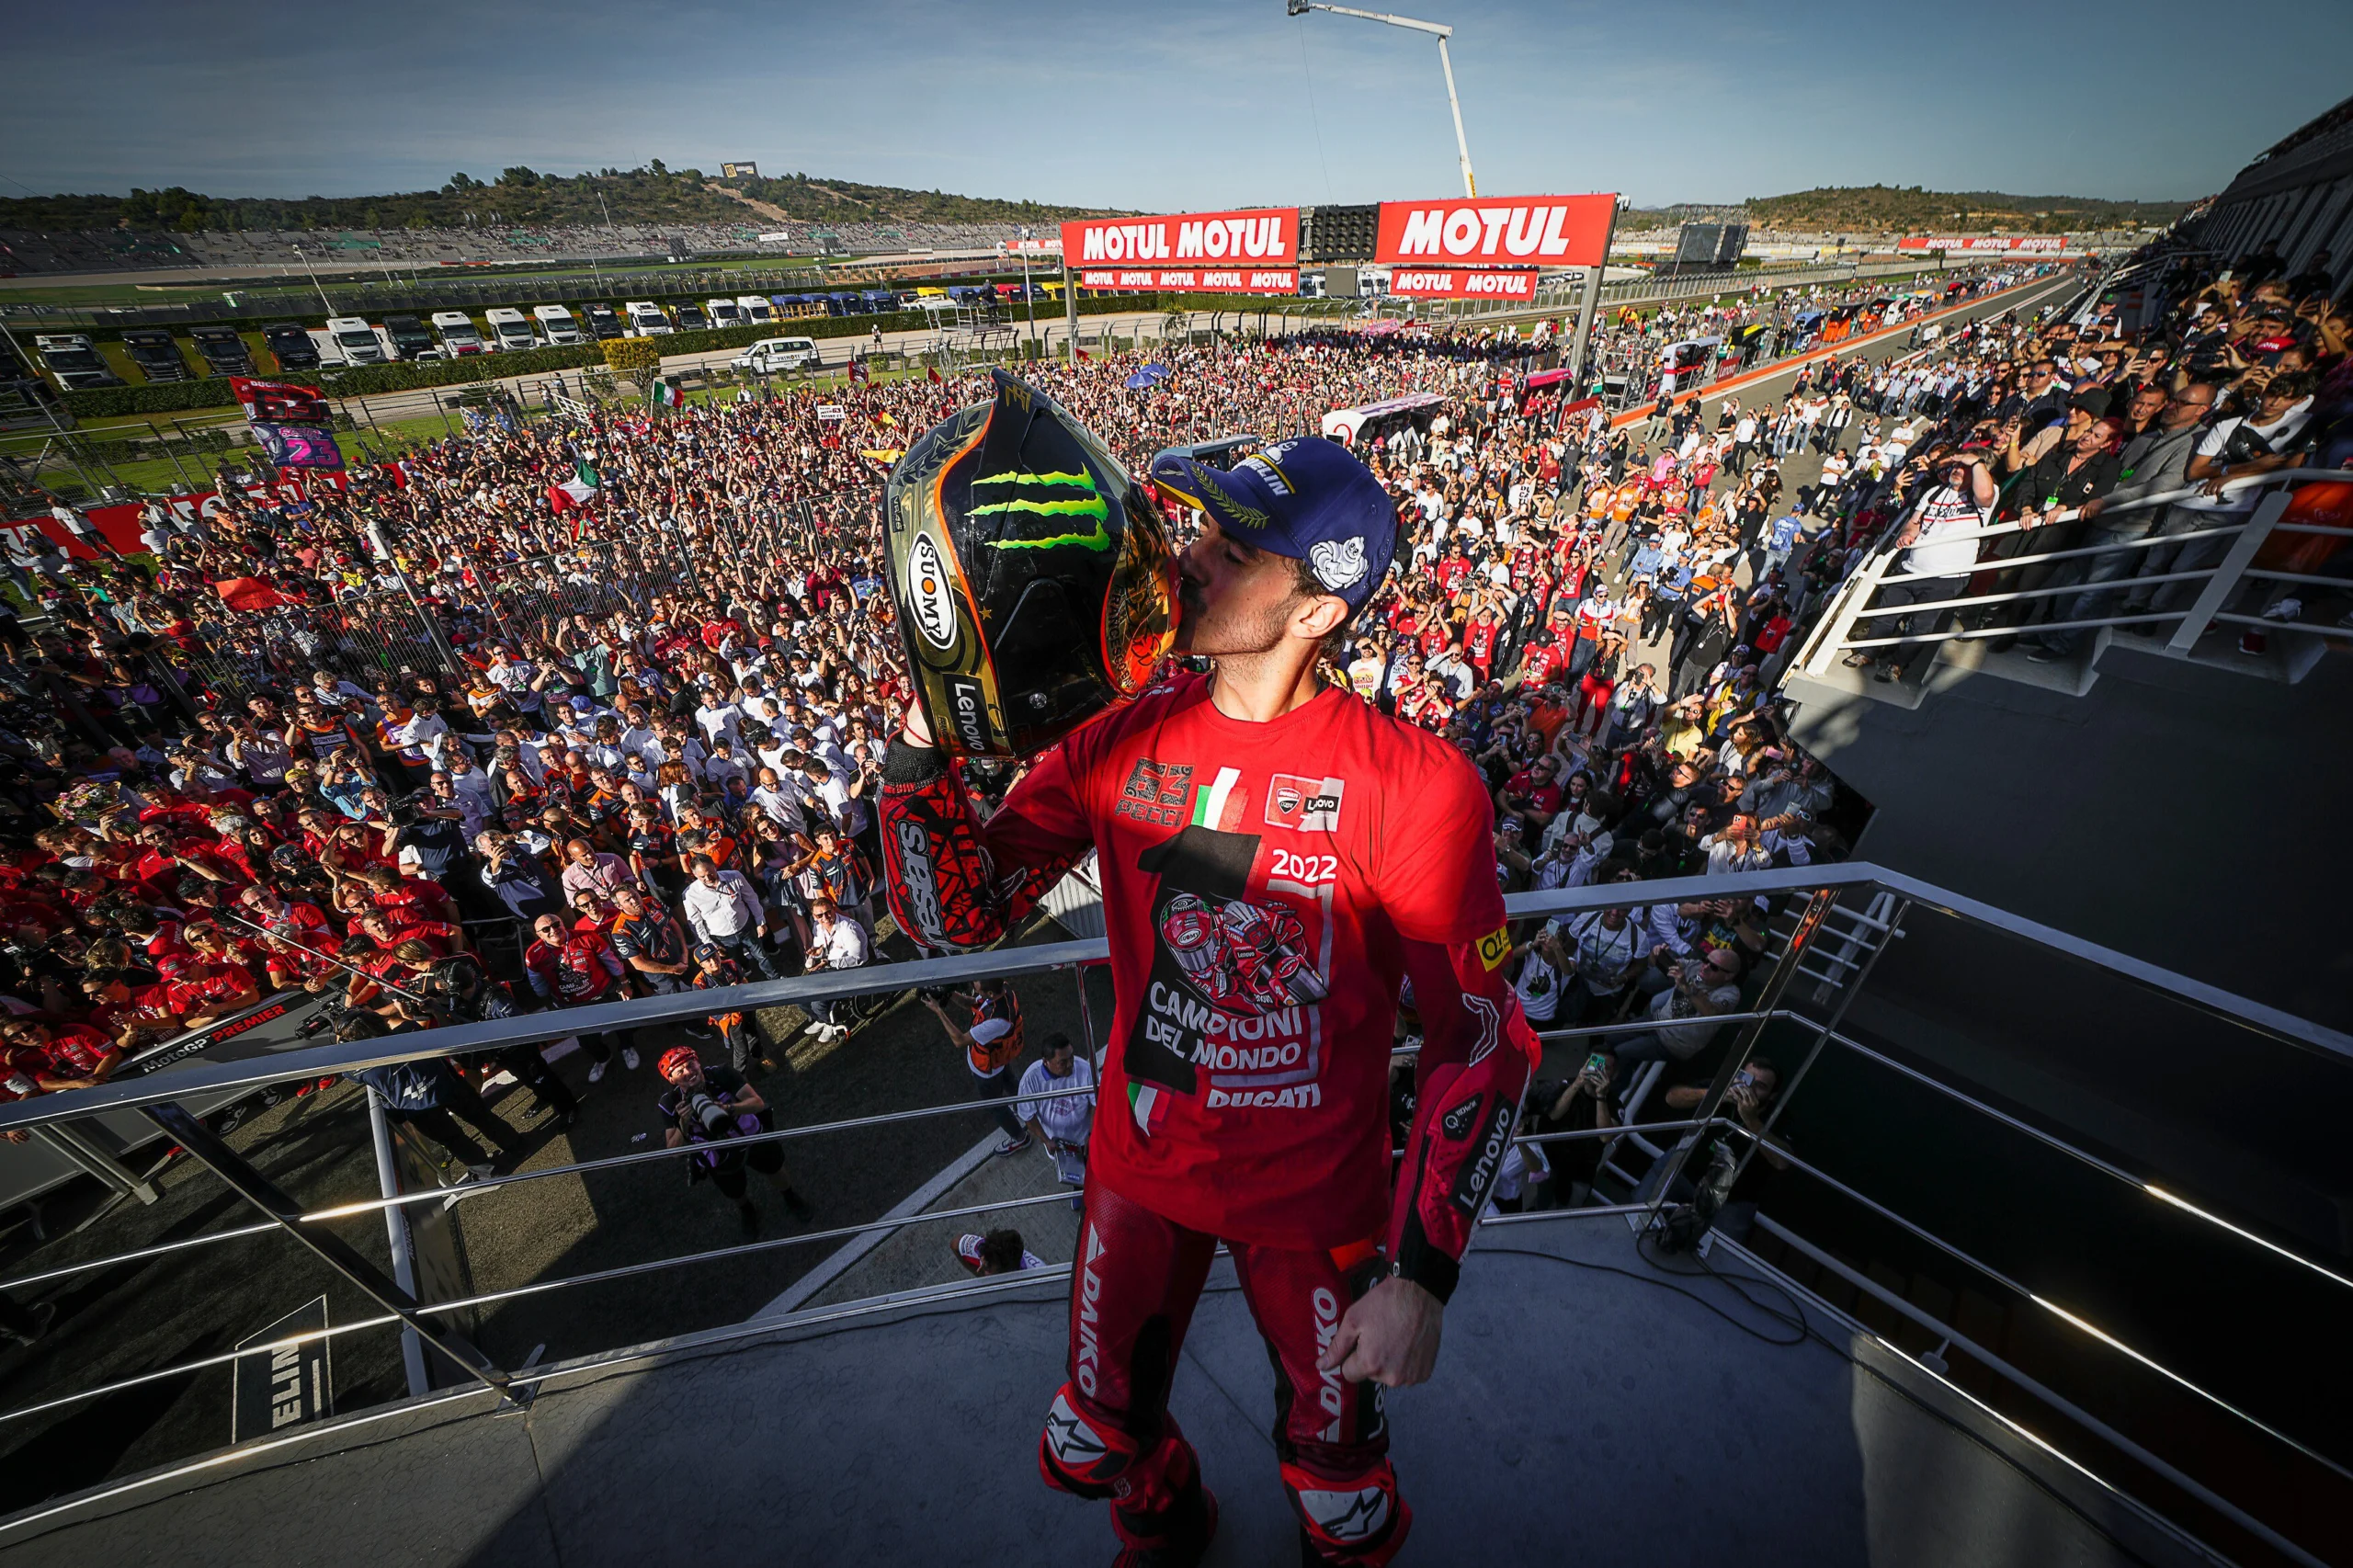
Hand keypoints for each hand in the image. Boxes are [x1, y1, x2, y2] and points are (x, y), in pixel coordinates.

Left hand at [1318, 1276, 1444, 1386]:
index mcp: (1370, 1365)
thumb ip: (1336, 1347)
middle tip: (1379, 1335)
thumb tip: (1321, 1367)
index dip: (1351, 1357)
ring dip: (1389, 1363)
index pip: (1349, 1373)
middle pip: (1370, 1375)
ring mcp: (1411, 1377)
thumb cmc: (1384, 1302)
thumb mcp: (1353, 1320)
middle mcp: (1391, 1377)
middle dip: (1371, 1360)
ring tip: (1395, 1338)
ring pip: (1389, 1376)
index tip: (1361, 1341)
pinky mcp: (1425, 1373)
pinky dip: (1406, 1363)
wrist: (1419, 1292)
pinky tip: (1408, 1344)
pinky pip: (1407, 1374)